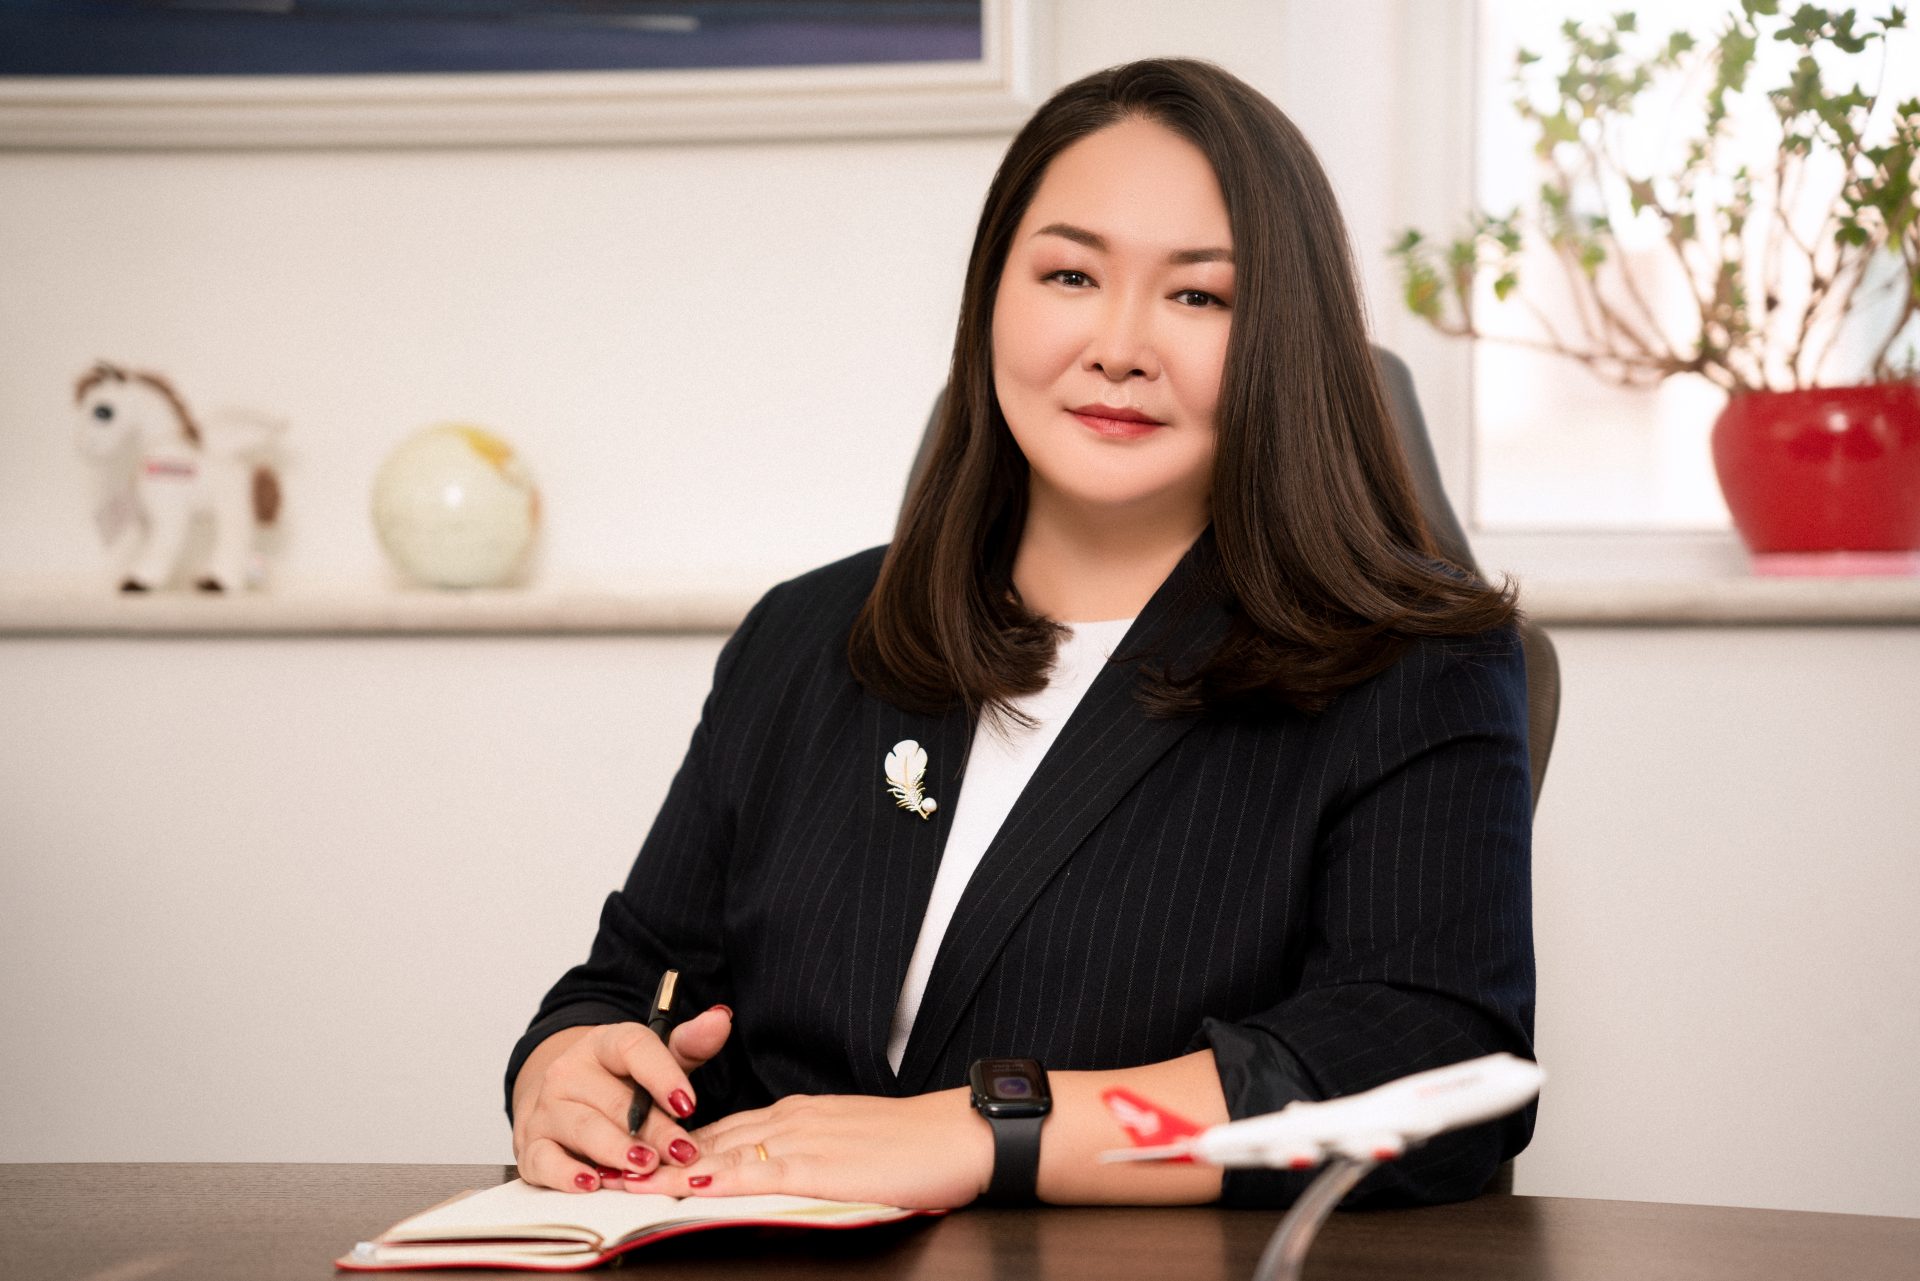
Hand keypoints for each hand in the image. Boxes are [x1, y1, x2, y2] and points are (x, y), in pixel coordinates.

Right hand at [510, 1007, 732, 1192]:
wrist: (565, 1097)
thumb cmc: (620, 1082)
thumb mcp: (656, 1061)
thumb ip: (689, 1045)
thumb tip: (721, 1018)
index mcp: (604, 1044)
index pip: (633, 1047)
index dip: (662, 1075)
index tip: (689, 1103)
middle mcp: (570, 1071)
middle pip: (615, 1100)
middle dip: (652, 1129)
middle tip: (682, 1152)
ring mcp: (548, 1108)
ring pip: (584, 1129)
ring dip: (617, 1150)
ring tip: (646, 1166)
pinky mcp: (532, 1144)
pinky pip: (546, 1160)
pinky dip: (567, 1174)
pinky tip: (591, 1182)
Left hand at [639, 1089, 993, 1209]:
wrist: (961, 1135)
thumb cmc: (917, 1146)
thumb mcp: (853, 1142)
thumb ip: (814, 1154)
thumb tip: (784, 1174)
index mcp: (799, 1113)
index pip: (723, 1130)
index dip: (676, 1146)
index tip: (636, 1159)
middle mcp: (791, 1119)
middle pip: (708, 1138)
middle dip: (656, 1154)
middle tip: (607, 1167)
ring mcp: (801, 1139)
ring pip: (719, 1152)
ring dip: (668, 1167)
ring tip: (621, 1180)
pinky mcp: (817, 1165)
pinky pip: (755, 1173)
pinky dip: (715, 1177)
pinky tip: (686, 1183)